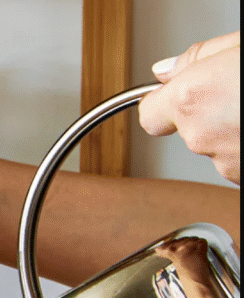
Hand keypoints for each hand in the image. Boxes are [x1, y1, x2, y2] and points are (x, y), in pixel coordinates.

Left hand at [139, 31, 240, 184]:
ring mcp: (225, 163)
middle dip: (210, 113)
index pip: (149, 115)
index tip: (171, 98)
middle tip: (238, 92)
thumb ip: (197, 59)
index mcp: (192, 99)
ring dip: (231, 132)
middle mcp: (201, 136)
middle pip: (188, 129)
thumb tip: (164, 70)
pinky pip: (237, 161)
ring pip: (216, 147)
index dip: (163, 104)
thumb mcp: (240, 47)